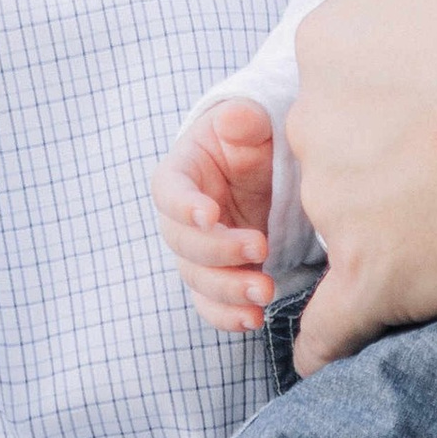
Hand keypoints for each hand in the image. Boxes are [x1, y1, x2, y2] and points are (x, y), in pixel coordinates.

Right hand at [151, 100, 278, 333]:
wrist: (267, 169)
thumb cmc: (254, 140)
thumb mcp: (252, 123)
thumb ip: (245, 121)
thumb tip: (237, 117)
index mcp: (182, 174)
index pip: (169, 193)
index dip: (184, 205)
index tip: (211, 214)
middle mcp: (182, 218)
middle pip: (183, 243)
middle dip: (219, 252)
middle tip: (260, 248)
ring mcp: (199, 250)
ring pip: (197, 279)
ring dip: (227, 290)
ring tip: (264, 292)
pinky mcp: (218, 275)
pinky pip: (211, 304)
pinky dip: (227, 316)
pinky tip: (252, 320)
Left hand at [285, 0, 436, 371]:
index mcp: (329, 36)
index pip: (346, 77)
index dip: (402, 91)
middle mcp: (316, 118)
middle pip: (341, 149)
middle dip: (391, 156)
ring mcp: (344, 201)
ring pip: (349, 224)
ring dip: (392, 233)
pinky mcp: (380, 273)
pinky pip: (330, 327)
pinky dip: (329, 343)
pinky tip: (332, 355)